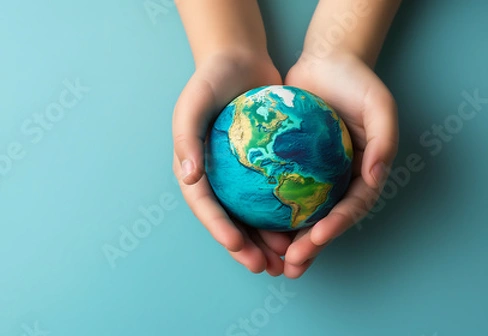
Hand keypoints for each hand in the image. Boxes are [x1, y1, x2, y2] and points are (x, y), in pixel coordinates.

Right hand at [172, 50, 292, 275]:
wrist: (238, 60)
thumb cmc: (210, 80)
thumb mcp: (192, 103)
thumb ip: (186, 138)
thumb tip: (187, 176)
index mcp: (194, 169)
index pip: (205, 207)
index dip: (220, 230)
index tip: (238, 247)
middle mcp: (215, 178)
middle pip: (230, 220)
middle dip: (247, 249)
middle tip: (267, 266)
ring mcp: (239, 176)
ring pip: (253, 216)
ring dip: (268, 240)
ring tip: (288, 258)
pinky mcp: (262, 168)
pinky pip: (274, 196)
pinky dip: (286, 214)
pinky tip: (303, 227)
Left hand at [279, 52, 398, 277]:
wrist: (325, 61)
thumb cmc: (356, 81)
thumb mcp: (380, 105)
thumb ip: (384, 140)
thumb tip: (375, 178)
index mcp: (363, 173)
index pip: (352, 207)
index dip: (336, 226)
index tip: (316, 239)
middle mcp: (339, 180)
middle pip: (325, 221)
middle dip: (310, 247)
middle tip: (291, 266)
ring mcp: (314, 176)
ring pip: (300, 215)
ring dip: (288, 240)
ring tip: (270, 261)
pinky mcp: (290, 167)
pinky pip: (279, 192)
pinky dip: (269, 212)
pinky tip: (252, 226)